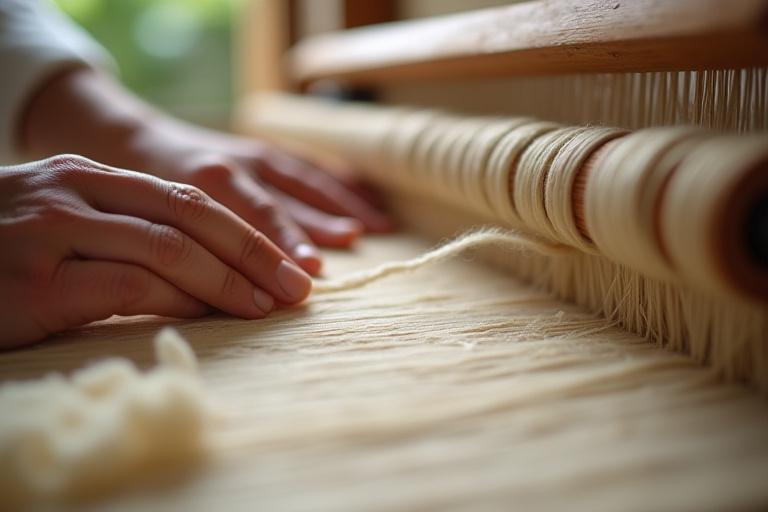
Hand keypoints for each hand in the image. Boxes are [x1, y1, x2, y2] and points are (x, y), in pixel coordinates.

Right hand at [0, 155, 312, 347]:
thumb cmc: (2, 252)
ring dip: (227, 280)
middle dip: (253, 252)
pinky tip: (209, 316)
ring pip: (166, 248)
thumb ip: (126, 235)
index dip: (246, 232)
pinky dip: (177, 302)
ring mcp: (53, 233)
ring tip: (266, 305)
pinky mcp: (37, 282)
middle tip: (296, 286)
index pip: (189, 199)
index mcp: (89, 177)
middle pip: (190, 215)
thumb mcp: (65, 225)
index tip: (288, 262)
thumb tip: (205, 276)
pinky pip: (127, 287)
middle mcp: (75, 193)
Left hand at [124, 119, 392, 274]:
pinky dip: (338, 180)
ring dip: (341, 203)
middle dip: (317, 225)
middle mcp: (233, 167)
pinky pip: (307, 165)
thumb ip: (185, 256)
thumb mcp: (148, 225)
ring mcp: (251, 156)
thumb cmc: (138, 196)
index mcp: (202, 185)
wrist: (127, 137)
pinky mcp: (263, 152)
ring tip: (378, 226)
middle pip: (282, 199)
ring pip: (303, 180)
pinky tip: (366, 196)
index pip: (250, 220)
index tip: (309, 271)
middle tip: (352, 244)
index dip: (281, 246)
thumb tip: (224, 300)